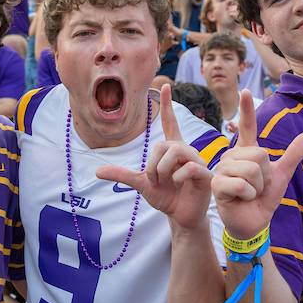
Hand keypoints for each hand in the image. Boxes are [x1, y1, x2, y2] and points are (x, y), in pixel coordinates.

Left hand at [95, 85, 212, 230]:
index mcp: (172, 149)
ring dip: (163, 169)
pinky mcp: (205, 174)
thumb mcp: (141, 184)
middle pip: (163, 144)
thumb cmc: (165, 197)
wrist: (180, 216)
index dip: (167, 105)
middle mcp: (186, 151)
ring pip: (176, 151)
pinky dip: (177, 179)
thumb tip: (96, 171)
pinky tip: (180, 186)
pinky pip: (188, 168)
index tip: (165, 86)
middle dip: (152, 164)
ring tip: (166, 182)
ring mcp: (198, 161)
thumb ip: (122, 175)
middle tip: (155, 179)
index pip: (171, 122)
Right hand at [211, 90, 302, 239]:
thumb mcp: (282, 174)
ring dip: (257, 187)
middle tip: (257, 187)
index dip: (247, 110)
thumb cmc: (264, 197)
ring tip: (250, 193)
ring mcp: (222, 169)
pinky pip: (241, 184)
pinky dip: (248, 195)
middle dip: (265, 175)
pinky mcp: (217, 185)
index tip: (246, 91)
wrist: (254, 222)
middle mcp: (231, 156)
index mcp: (246, 151)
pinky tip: (242, 199)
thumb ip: (294, 154)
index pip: (247, 127)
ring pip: (250, 169)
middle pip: (259, 154)